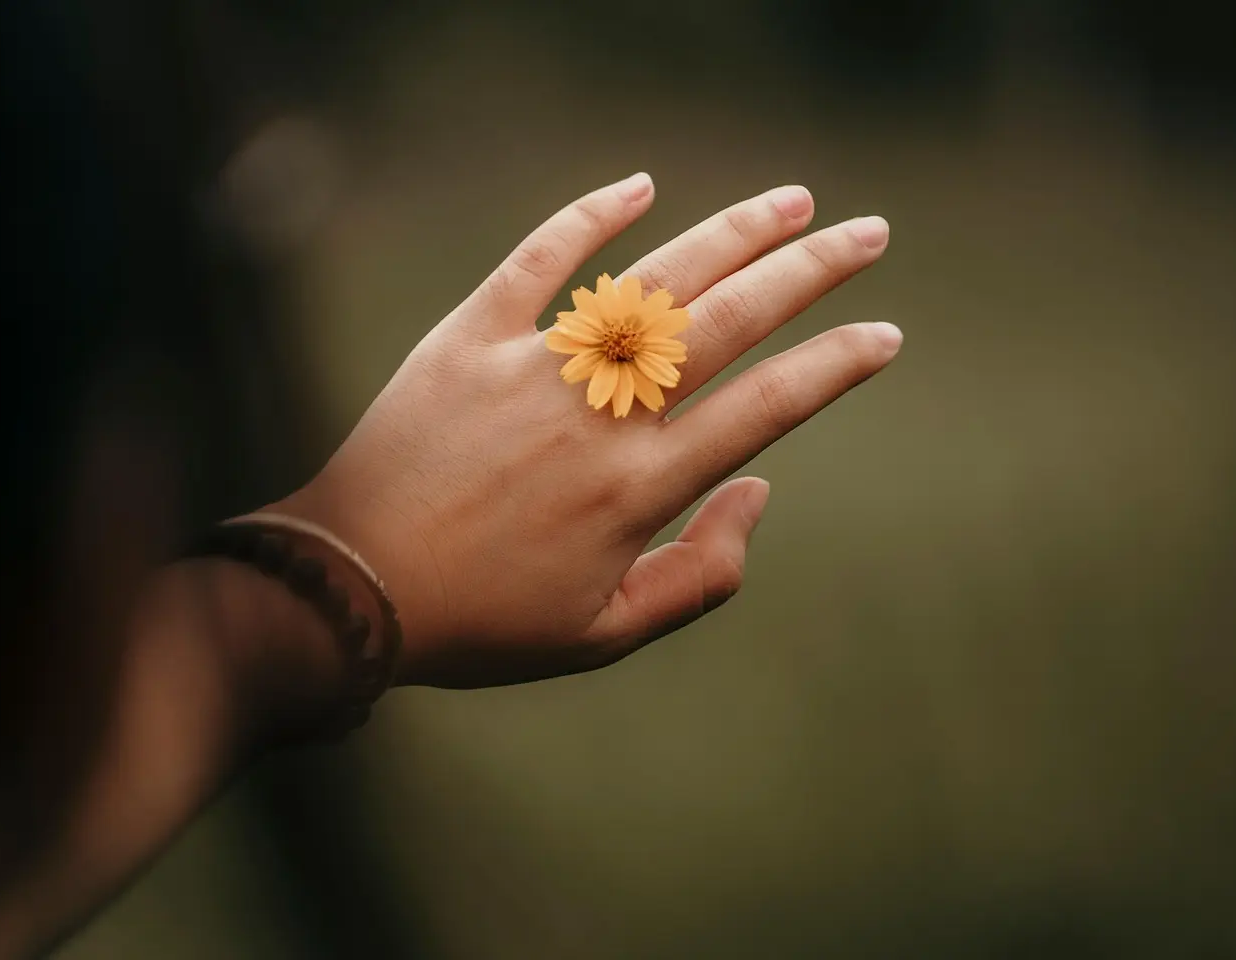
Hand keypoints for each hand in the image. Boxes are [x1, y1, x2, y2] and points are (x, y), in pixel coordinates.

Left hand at [277, 173, 900, 687]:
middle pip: (728, 320)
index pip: (768, 406)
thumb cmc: (483, 622)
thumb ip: (702, 573)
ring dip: (729, 233)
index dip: (836, 365)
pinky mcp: (470, 337)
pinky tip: (640, 184)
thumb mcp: (606, 634)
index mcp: (639, 487)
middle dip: (810, 270)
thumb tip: (758, 490)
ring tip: (789, 201)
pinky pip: (538, 261)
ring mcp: (535, 366)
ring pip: (653, 280)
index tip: (884, 333)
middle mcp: (601, 413)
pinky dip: (588, 217)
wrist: (351, 586)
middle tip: (867, 231)